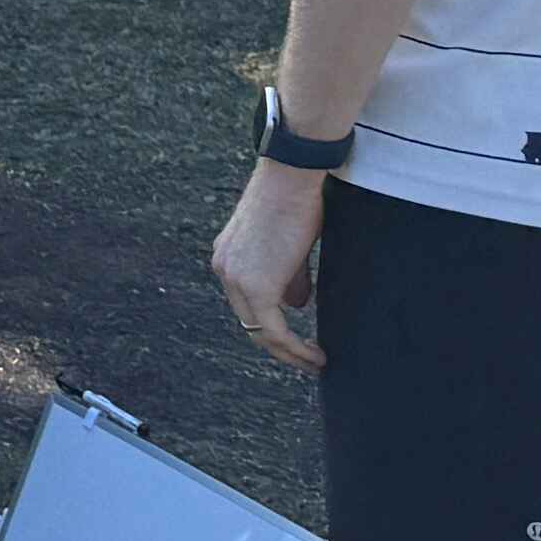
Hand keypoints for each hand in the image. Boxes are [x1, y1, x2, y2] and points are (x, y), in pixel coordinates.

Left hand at [209, 162, 330, 371]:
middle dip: (281, 346)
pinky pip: (274, 331)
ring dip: (291, 352)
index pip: (246, 302)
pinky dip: (296, 349)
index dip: (272, 325)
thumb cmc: (296, 200)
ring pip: (262, 332)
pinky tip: (316, 356)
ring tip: (315, 362)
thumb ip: (289, 275)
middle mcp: (225, 270)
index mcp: (228, 258)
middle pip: (250, 322)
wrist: (291, 178)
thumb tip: (297, 304)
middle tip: (308, 359)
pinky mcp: (257, 287)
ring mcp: (236, 279)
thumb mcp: (289, 244)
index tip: (296, 340)